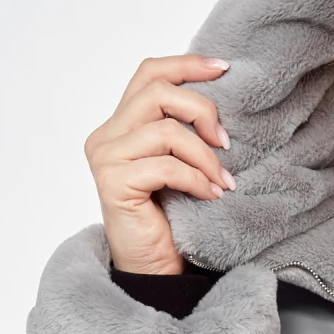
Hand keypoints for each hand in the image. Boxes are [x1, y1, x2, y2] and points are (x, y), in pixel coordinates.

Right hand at [85, 54, 233, 274]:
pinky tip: (210, 195)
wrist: (155, 268)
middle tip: (226, 142)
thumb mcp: (179, 163)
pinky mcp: (114, 182)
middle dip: (202, 111)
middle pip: (157, 91)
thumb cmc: (170, 219)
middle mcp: (106, 136)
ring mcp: (106, 158)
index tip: (224, 69)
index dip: (186, 65)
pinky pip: (167, 166)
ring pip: (166, 131)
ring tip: (222, 181)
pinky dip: (197, 179)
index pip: (149, 74)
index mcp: (120, 124)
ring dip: (205, 156)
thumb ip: (182, 131)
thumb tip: (219, 103)